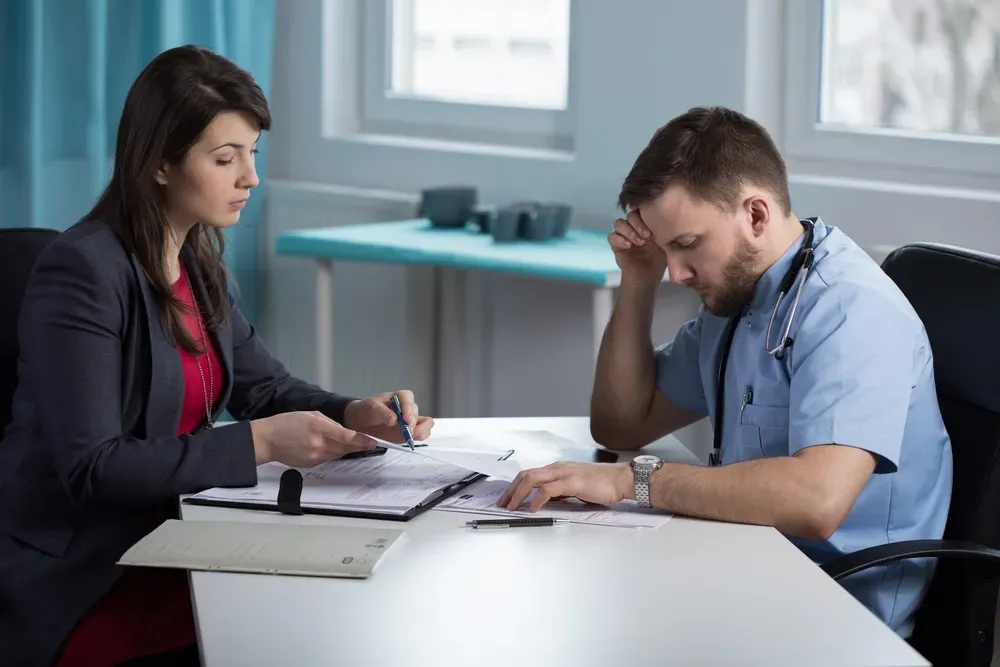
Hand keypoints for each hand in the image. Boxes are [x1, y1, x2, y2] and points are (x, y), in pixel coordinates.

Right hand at [250, 411, 378, 466]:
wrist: (267, 440)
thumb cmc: (286, 423)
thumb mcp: (310, 415)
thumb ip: (329, 422)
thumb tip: (344, 430)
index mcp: (318, 427)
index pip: (345, 436)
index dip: (361, 440)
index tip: (373, 441)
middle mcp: (318, 443)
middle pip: (345, 447)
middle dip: (359, 445)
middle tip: (371, 443)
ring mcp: (315, 456)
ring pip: (338, 454)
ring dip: (347, 449)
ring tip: (356, 444)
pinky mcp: (311, 464)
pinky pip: (328, 458)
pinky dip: (334, 453)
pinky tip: (333, 447)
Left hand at [342, 390, 434, 443]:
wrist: (363, 422)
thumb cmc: (368, 410)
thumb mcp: (372, 408)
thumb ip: (383, 413)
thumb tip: (394, 420)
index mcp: (400, 397)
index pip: (408, 398)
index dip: (408, 408)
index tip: (405, 419)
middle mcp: (408, 408)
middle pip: (416, 413)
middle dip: (412, 423)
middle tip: (406, 431)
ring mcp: (410, 420)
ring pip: (424, 423)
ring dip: (420, 430)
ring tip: (411, 436)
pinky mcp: (410, 432)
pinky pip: (422, 433)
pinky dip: (420, 436)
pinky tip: (412, 440)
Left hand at [497, 462, 633, 511]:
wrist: (621, 479)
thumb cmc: (602, 484)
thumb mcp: (575, 487)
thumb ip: (560, 491)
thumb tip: (545, 501)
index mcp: (558, 468)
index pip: (529, 474)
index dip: (515, 486)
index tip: (507, 498)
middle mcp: (557, 468)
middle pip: (525, 475)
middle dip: (511, 490)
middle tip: (502, 503)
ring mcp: (564, 473)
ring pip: (532, 479)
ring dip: (518, 494)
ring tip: (512, 506)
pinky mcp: (572, 482)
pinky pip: (548, 490)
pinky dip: (537, 499)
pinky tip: (533, 508)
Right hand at [608, 209, 665, 283]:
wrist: (647, 278)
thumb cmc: (659, 261)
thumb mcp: (666, 244)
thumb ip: (665, 231)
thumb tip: (669, 220)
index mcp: (646, 224)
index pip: (641, 210)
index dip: (643, 210)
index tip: (651, 217)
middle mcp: (634, 227)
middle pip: (630, 215)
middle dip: (638, 223)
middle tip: (648, 236)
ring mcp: (624, 236)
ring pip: (619, 223)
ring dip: (629, 231)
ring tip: (639, 242)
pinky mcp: (616, 245)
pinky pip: (612, 236)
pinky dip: (619, 239)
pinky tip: (629, 246)